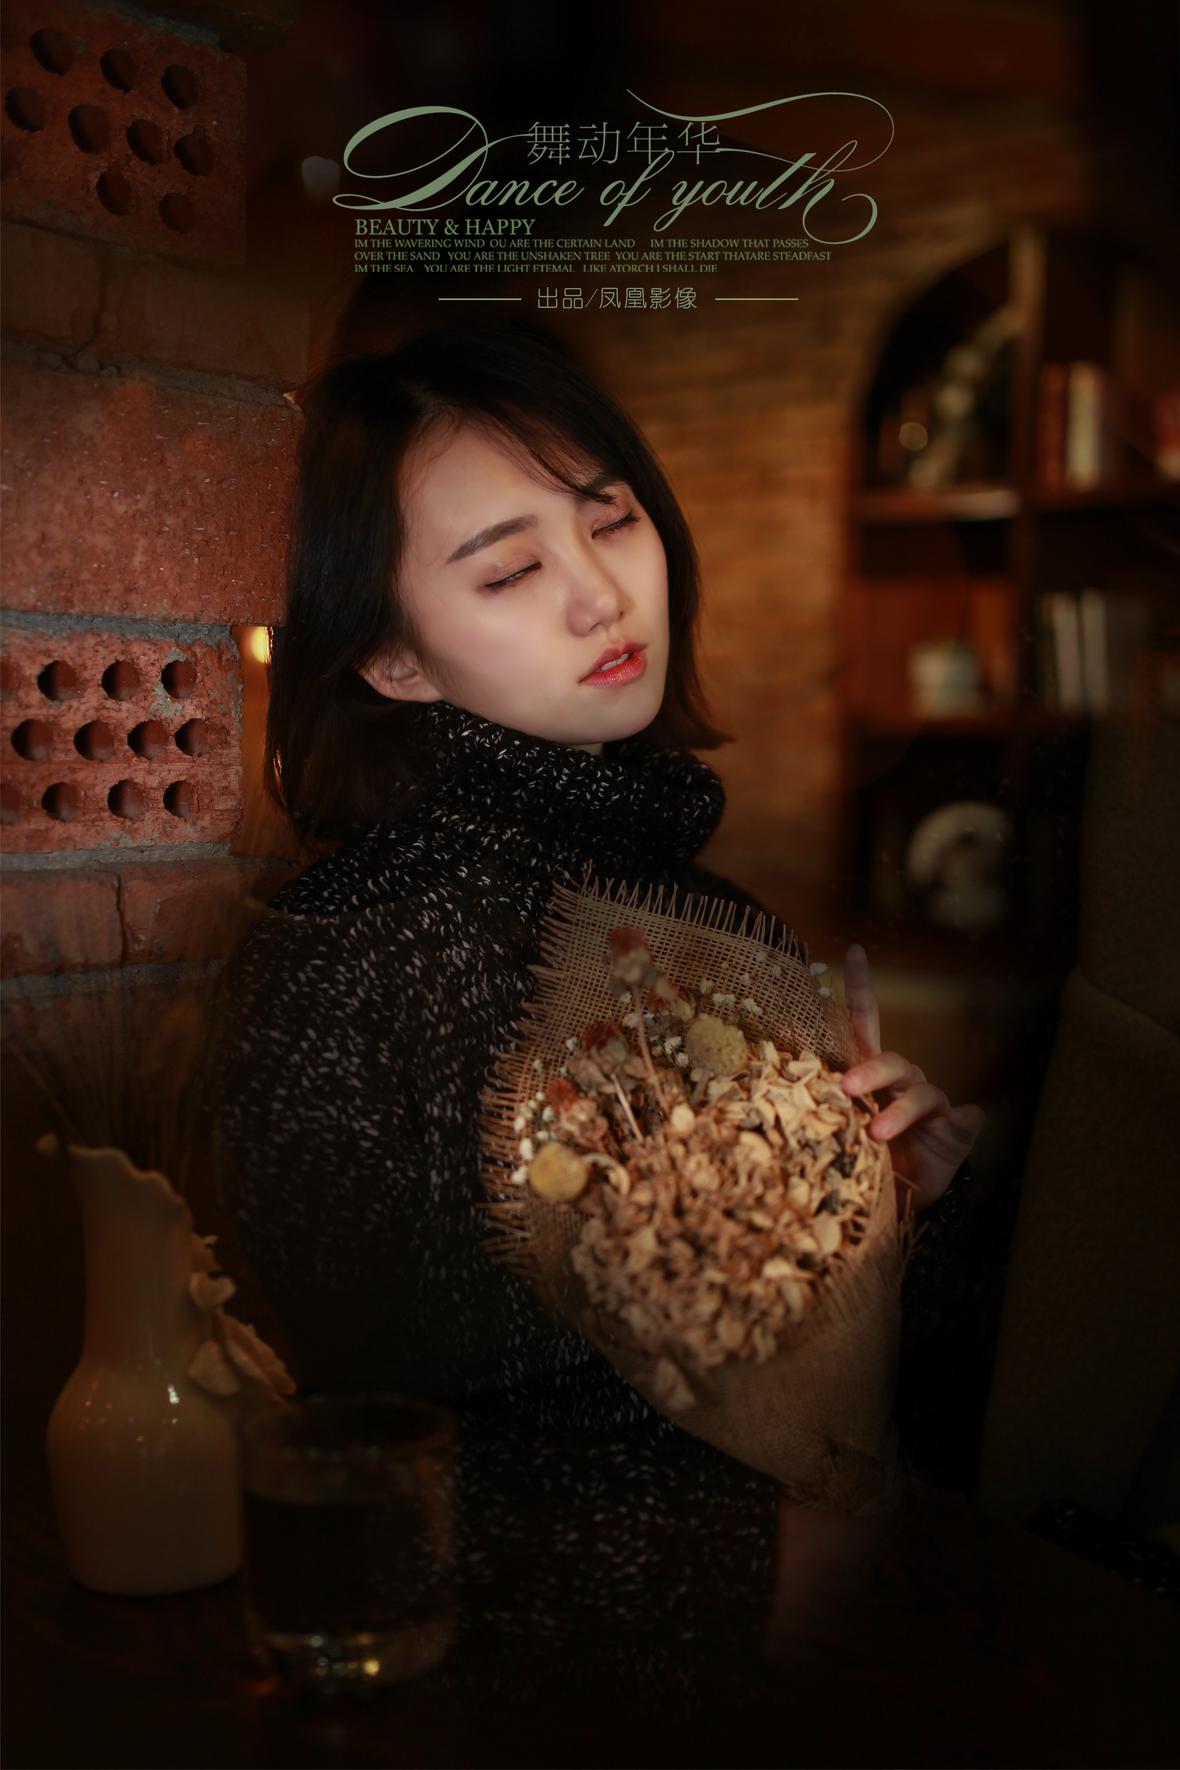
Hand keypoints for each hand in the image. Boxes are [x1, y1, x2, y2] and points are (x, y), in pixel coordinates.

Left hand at [839, 943, 984, 1215]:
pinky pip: (962, 1121)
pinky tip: (961, 1121)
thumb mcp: (841, 1140)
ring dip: (899, 1112)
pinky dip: (962, 1121)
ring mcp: (931, 1107)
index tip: (853, 951)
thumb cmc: (864, 1161)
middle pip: (890, 1062)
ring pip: (920, 1095)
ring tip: (878, 1134)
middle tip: (847, 1088)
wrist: (901, 1198)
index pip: (865, 1025)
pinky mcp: (956, 1130)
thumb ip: (832, 1117)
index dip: (862, 988)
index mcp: (871, 1078)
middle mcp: (902, 1084)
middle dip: (870, 1071)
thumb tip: (826, 1089)